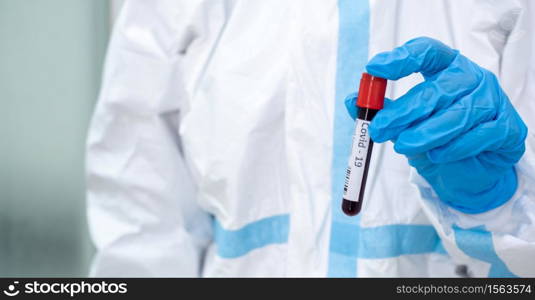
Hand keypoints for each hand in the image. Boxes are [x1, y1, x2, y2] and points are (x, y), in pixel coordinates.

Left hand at [345, 37, 526, 213]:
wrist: (471, 169)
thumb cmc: (437, 137)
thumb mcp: (406, 123)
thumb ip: (382, 110)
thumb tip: (352, 101)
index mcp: (447, 67)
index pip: (426, 52)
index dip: (401, 58)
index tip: (374, 68)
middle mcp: (472, 78)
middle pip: (437, 89)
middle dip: (404, 110)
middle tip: (378, 128)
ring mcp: (493, 101)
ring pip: (457, 115)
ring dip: (425, 133)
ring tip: (402, 145)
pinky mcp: (507, 128)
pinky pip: (478, 137)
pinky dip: (453, 148)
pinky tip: (436, 155)